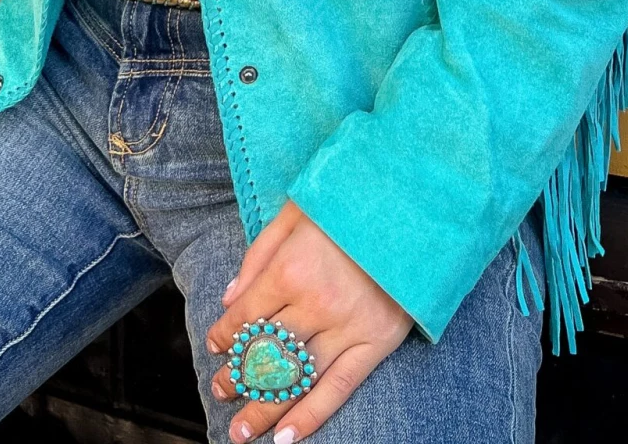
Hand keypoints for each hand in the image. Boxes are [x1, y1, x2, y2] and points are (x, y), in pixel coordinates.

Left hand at [207, 203, 411, 440]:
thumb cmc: (347, 206)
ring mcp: (347, 327)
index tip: (215, 346)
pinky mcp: (376, 343)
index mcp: (291, 269)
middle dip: (237, 378)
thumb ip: (259, 255)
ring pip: (296, 380)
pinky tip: (286, 437)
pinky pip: (338, 389)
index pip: (245, 317)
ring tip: (241, 431)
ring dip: (264, 409)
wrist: (412, 209)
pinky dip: (310, 417)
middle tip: (220, 393)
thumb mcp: (295, 213)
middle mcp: (315, 304)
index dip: (224, 336)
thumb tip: (230, 299)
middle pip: (265, 354)